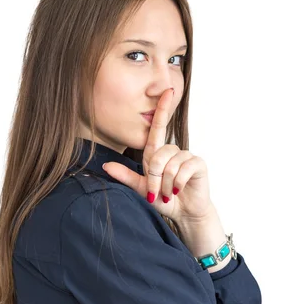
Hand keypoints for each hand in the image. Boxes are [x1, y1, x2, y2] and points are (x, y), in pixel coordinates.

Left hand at [102, 87, 215, 224]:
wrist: (184, 213)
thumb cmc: (164, 199)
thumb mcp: (141, 188)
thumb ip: (126, 176)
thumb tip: (105, 166)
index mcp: (157, 153)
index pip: (159, 126)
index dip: (163, 108)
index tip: (167, 90)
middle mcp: (172, 151)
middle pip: (158, 155)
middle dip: (154, 178)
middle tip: (156, 193)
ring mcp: (186, 156)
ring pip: (170, 164)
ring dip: (166, 183)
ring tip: (169, 193)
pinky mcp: (198, 164)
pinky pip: (184, 169)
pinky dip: (178, 182)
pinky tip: (178, 190)